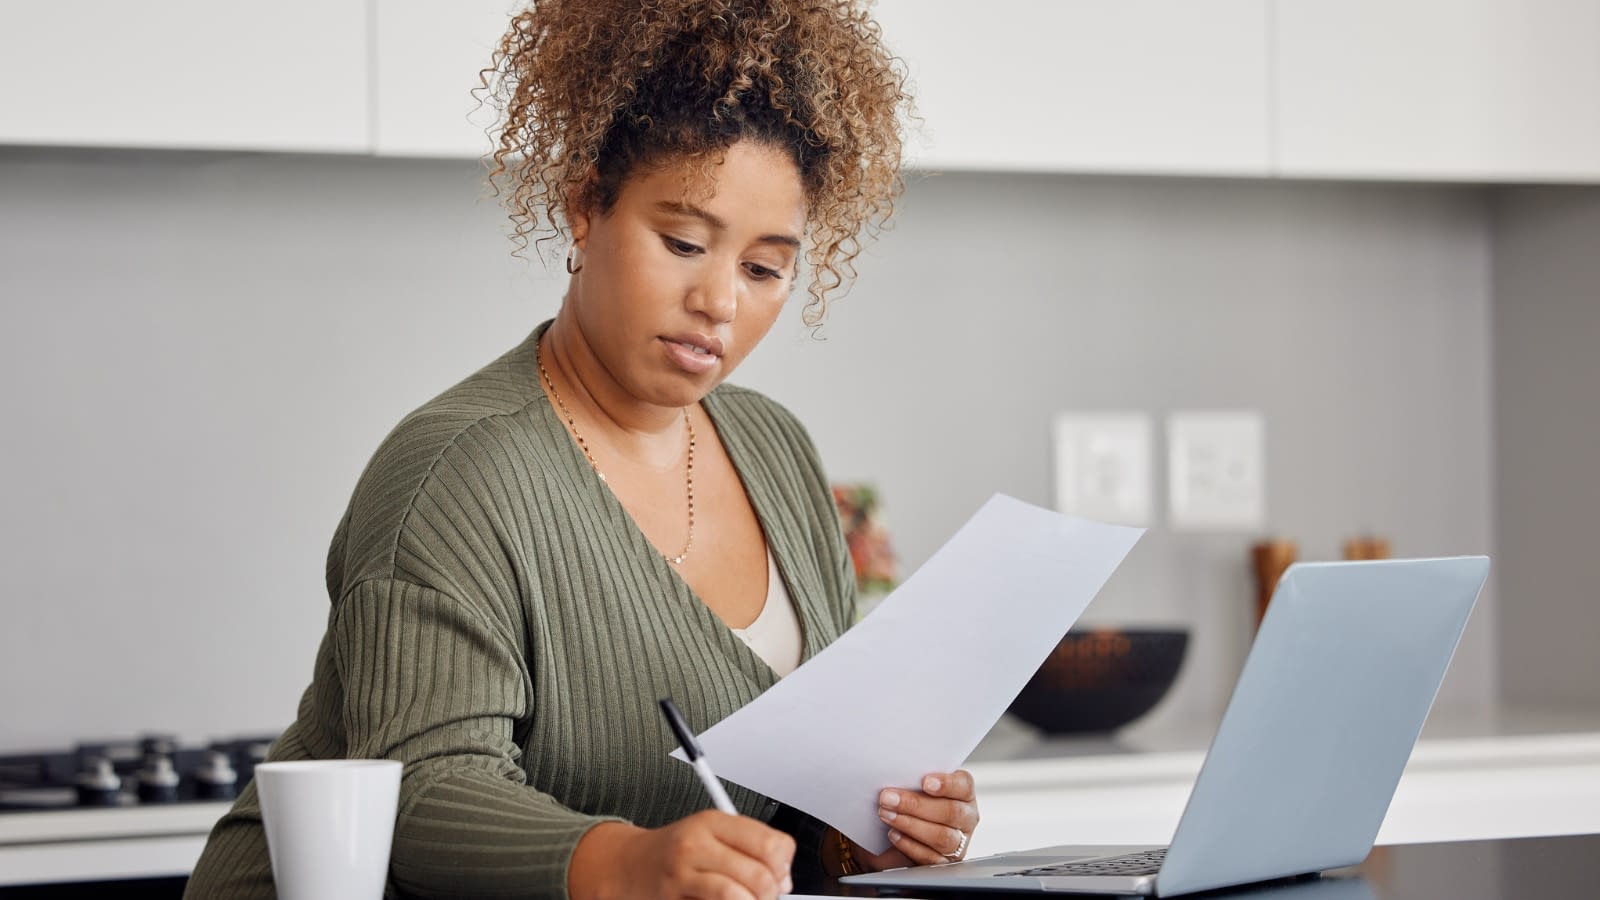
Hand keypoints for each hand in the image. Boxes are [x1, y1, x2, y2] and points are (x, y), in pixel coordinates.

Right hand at [569, 812, 794, 898]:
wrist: (625, 866)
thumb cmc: (674, 852)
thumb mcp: (710, 834)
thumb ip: (748, 846)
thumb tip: (784, 878)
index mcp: (712, 822)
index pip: (771, 844)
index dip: (783, 867)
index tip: (779, 876)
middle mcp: (696, 845)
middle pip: (759, 875)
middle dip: (770, 893)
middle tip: (765, 897)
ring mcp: (681, 875)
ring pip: (737, 896)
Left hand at [855, 769, 979, 869]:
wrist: (895, 831)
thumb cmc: (910, 799)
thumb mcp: (913, 784)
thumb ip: (912, 777)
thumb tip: (893, 770)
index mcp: (963, 793)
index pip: (964, 785)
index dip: (947, 784)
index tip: (925, 782)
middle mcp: (966, 817)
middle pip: (950, 812)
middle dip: (916, 805)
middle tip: (888, 797)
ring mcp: (958, 842)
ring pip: (942, 837)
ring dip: (910, 825)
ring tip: (886, 815)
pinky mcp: (944, 862)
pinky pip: (930, 858)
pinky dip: (909, 845)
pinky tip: (893, 834)